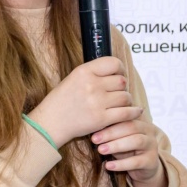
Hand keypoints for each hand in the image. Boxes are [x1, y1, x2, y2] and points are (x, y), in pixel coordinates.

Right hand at [27, 56, 142, 148]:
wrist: (50, 123)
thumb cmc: (61, 101)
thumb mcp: (73, 78)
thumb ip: (93, 73)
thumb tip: (117, 72)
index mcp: (84, 71)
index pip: (113, 63)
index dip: (120, 69)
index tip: (120, 75)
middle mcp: (91, 84)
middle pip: (121, 81)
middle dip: (123, 87)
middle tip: (118, 92)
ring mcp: (97, 102)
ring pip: (125, 97)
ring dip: (126, 100)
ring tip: (119, 104)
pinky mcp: (101, 119)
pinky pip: (126, 113)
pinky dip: (134, 112)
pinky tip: (136, 111)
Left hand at [91, 119, 167, 186]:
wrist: (144, 168)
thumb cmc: (126, 149)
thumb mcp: (118, 139)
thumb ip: (110, 132)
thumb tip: (92, 127)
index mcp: (140, 120)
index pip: (125, 117)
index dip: (109, 121)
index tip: (93, 127)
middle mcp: (148, 131)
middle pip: (131, 127)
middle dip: (111, 133)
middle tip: (94, 139)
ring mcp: (152, 146)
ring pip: (136, 141)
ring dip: (117, 145)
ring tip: (101, 150)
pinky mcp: (151, 161)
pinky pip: (136, 162)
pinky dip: (121, 164)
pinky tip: (109, 166)